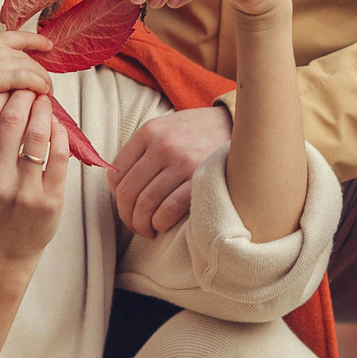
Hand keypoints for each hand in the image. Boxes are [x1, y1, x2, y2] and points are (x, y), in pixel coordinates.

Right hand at [0, 30, 52, 97]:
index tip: (48, 44)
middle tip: (47, 83)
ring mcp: (4, 61)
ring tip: (48, 93)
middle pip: (29, 58)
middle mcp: (0, 50)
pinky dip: (40, 86)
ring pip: (34, 68)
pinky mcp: (6, 75)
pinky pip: (31, 80)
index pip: (18, 38)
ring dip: (44, 81)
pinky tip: (43, 93)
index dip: (36, 41)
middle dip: (41, 70)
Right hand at [0, 90, 70, 271]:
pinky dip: (61, 135)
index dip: (1, 93)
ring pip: (38, 134)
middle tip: (32, 89)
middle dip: (25, 95)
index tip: (10, 86)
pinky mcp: (49, 202)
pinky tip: (58, 128)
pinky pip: (59, 157)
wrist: (1, 253)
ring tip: (45, 103)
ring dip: (45, 111)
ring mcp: (23, 192)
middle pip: (13, 119)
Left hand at [110, 106, 230, 237]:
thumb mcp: (166, 128)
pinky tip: (162, 226)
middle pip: (128, 192)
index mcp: (149, 132)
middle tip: (136, 226)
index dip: (116, 198)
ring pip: (145, 204)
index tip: (126, 207)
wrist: (240, 128)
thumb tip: (118, 186)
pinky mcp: (199, 180)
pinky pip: (168, 209)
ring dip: (142, 224)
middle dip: (127, 216)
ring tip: (148, 230)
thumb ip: (143, 150)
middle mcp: (162, 146)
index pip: (116, 173)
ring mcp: (182, 163)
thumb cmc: (198, 134)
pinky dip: (160, 223)